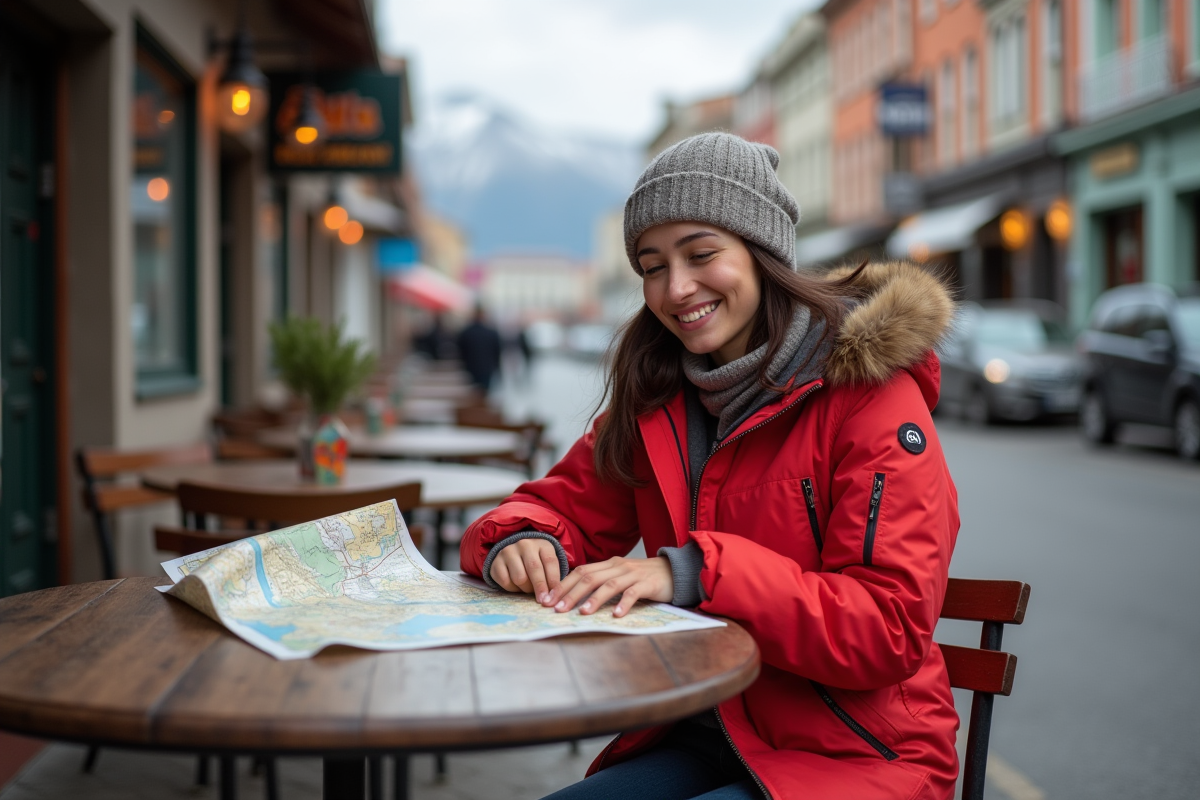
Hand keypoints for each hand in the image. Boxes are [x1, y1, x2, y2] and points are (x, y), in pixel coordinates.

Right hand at [488, 538, 562, 601]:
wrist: (514, 552)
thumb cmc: (537, 561)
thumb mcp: (547, 563)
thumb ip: (552, 576)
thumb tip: (554, 596)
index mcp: (541, 544)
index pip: (550, 562)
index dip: (553, 580)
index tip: (555, 595)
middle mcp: (524, 545)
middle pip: (534, 569)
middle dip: (540, 587)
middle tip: (543, 600)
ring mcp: (508, 552)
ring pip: (520, 578)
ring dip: (526, 588)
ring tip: (529, 589)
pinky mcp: (496, 562)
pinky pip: (505, 582)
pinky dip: (513, 589)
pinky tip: (517, 586)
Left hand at [545, 556, 673, 617]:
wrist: (674, 570)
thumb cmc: (643, 577)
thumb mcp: (620, 575)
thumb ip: (602, 581)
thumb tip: (575, 594)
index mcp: (608, 564)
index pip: (580, 571)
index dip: (563, 585)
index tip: (547, 599)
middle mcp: (618, 566)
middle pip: (590, 577)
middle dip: (571, 593)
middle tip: (557, 609)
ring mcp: (633, 574)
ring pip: (609, 584)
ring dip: (594, 599)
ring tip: (582, 613)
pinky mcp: (647, 584)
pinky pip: (633, 593)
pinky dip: (624, 603)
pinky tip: (616, 615)